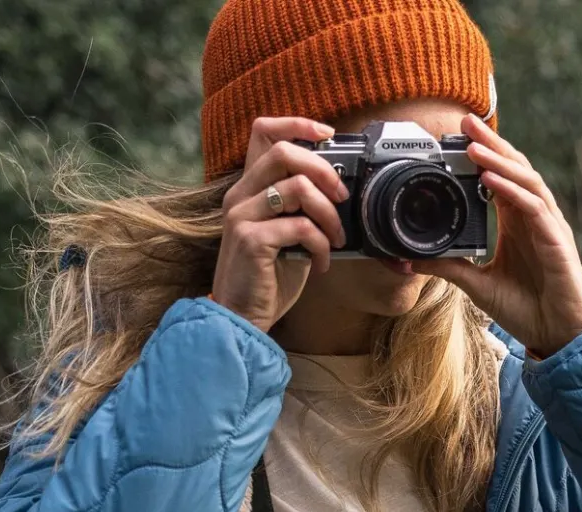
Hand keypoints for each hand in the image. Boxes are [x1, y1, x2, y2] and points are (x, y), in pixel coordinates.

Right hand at [211, 117, 349, 333]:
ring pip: (296, 187)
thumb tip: (338, 191)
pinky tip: (322, 264)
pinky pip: (300, 227)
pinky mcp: (250, 240)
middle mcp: (239, 196)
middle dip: (324, 170)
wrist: (241, 317)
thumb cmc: (266, 279)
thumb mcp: (286, 236)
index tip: (328, 134)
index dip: (297, 123)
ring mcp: (241, 216)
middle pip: (284, 152)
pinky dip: (321, 245)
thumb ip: (300, 209)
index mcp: (248, 189)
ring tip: (336, 239)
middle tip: (342, 197)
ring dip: (328, 214)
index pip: (263, 131)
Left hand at [411, 113, 581, 358]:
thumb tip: (413, 260)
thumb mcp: (477, 286)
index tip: (457, 138)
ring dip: (499, 161)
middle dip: (491, 144)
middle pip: (513, 168)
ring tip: (474, 147)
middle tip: (465, 122)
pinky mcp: (556, 241)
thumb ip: (450, 268)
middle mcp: (532, 217)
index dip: (483, 155)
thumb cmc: (526, 308)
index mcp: (516, 222)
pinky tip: (492, 180)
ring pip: (525, 181)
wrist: (556, 335)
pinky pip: (534, 208)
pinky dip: (512, 192)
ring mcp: (547, 226)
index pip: (500, 177)